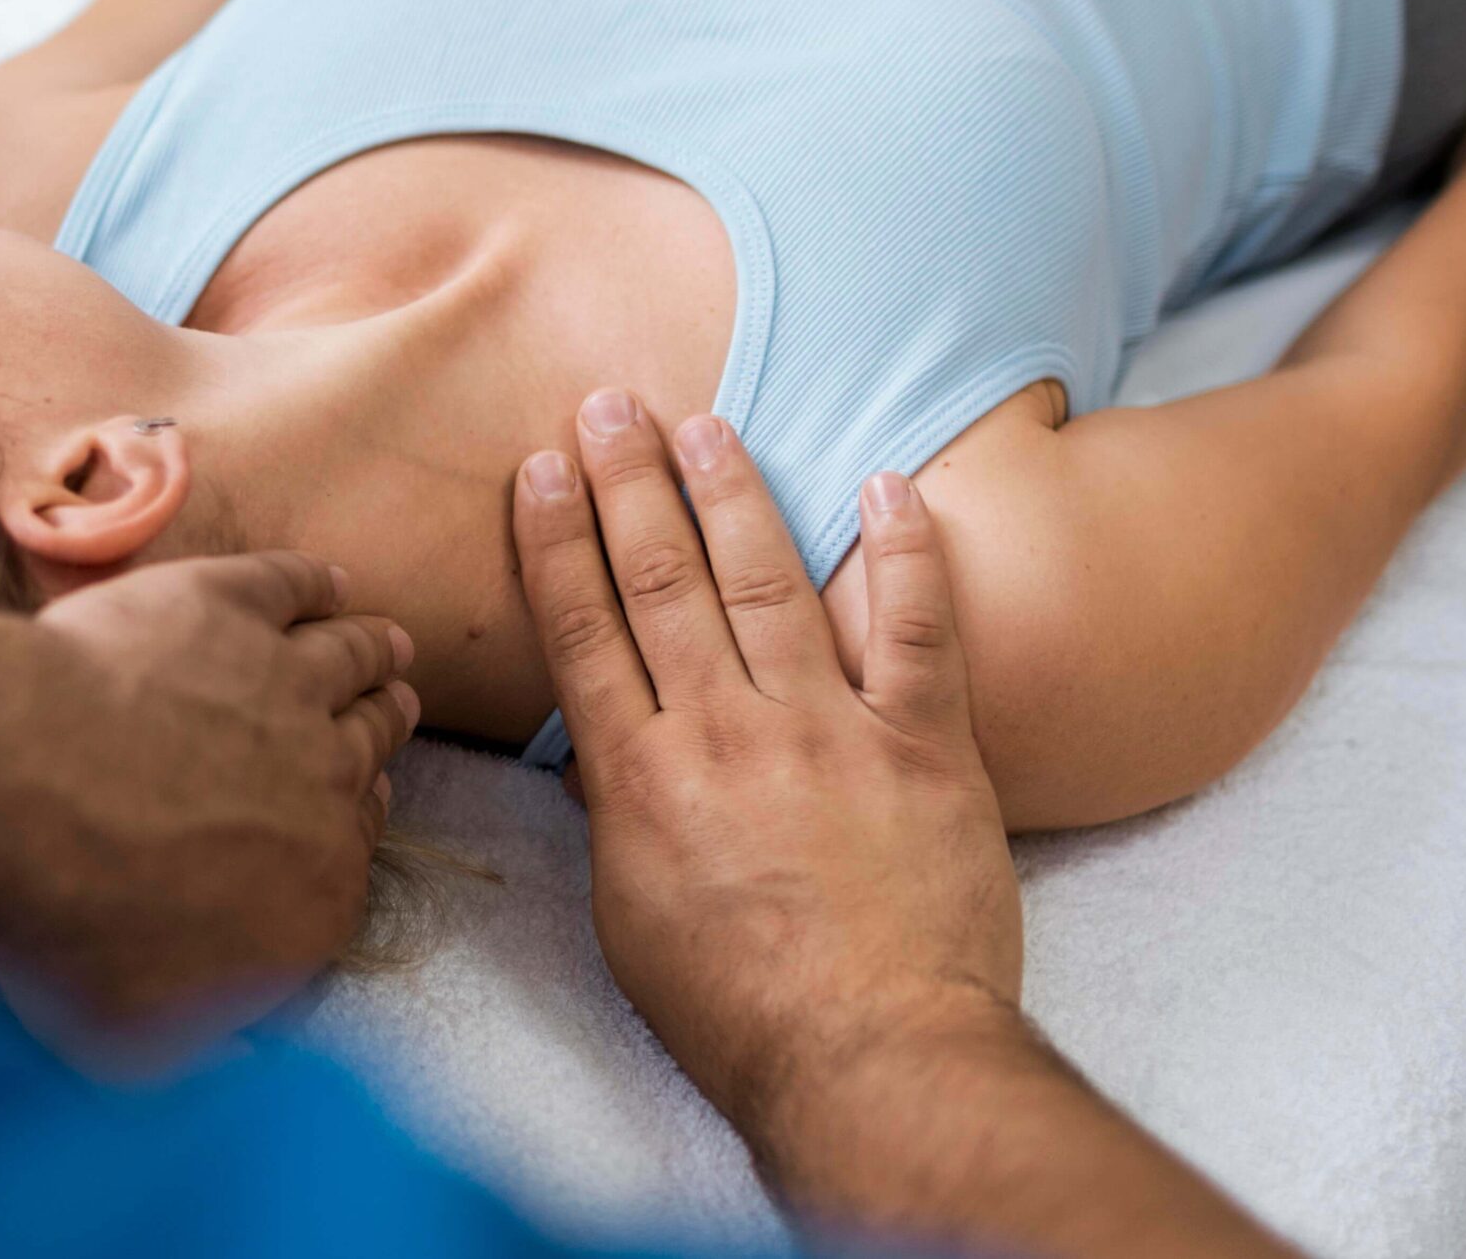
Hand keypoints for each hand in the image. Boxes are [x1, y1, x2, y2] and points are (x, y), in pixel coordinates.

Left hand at [0, 552, 418, 1055]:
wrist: (29, 800)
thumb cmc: (70, 930)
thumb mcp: (140, 1038)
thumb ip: (199, 1030)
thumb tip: (223, 1043)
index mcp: (317, 891)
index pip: (354, 846)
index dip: (355, 814)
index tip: (360, 795)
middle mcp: (323, 781)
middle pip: (369, 739)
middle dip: (385, 719)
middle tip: (396, 698)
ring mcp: (281, 683)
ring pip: (348, 657)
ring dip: (371, 648)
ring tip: (385, 640)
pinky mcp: (226, 606)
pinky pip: (289, 586)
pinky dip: (311, 582)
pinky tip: (324, 580)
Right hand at [510, 391, 1019, 1140]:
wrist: (874, 1060)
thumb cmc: (739, 1011)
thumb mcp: (629, 918)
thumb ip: (617, 816)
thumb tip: (605, 749)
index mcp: (641, 778)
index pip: (583, 628)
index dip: (556, 538)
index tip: (541, 468)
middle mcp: (724, 732)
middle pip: (661, 580)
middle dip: (628, 483)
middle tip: (610, 404)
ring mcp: (828, 729)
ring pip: (767, 579)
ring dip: (730, 491)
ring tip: (704, 423)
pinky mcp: (924, 743)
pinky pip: (916, 624)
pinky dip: (904, 549)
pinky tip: (886, 482)